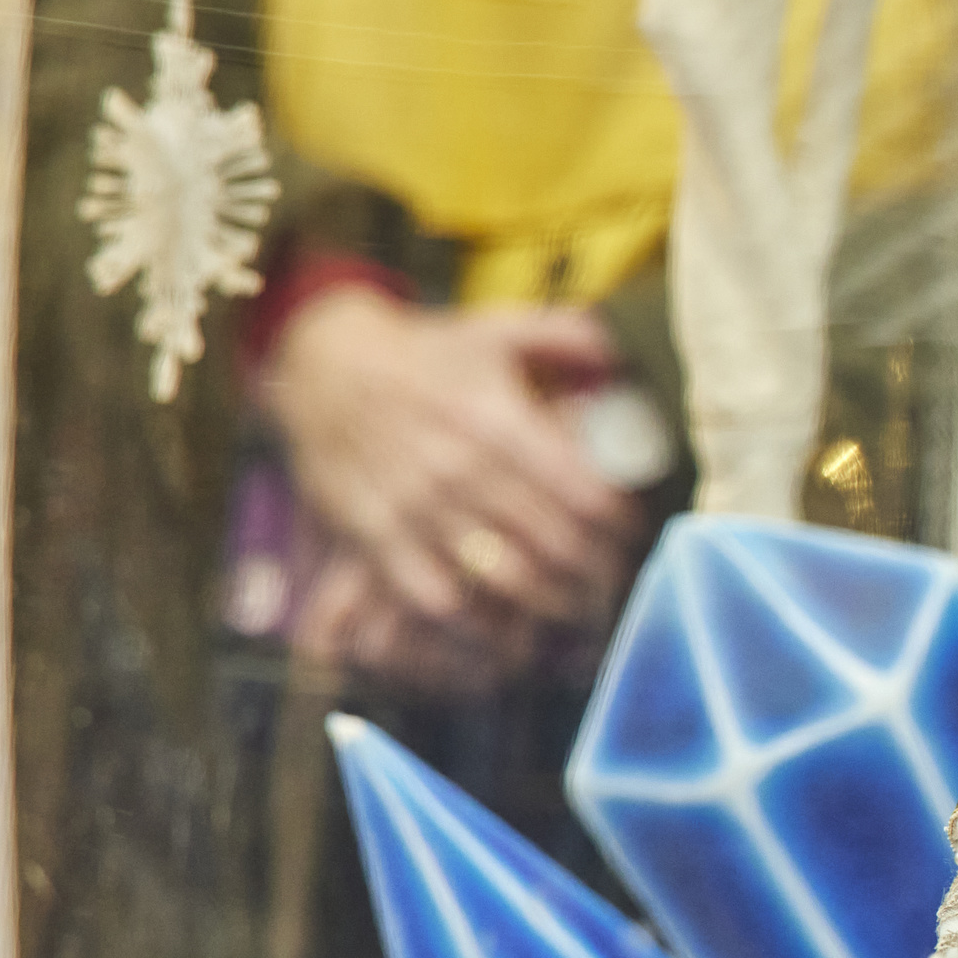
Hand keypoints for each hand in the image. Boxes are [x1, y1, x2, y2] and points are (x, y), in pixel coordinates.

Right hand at [264, 286, 648, 690]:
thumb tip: (629, 350)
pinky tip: (507, 627)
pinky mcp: (377, 537)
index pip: (583, 494)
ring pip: (506, 579)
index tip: (635, 535)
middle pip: (555, 544)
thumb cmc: (426, 354)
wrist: (323, 368)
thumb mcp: (497, 329)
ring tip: (578, 609)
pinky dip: (480, 623)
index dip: (621, 526)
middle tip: (618, 581)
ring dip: (553, 603)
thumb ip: (569, 336)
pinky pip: (439, 600)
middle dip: (598, 572)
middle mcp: (459, 468)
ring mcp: (416, 508)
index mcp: (497, 419)